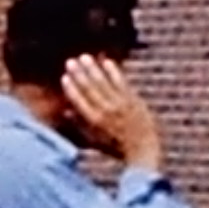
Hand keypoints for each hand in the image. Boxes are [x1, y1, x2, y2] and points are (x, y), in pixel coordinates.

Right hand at [57, 52, 164, 178]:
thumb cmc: (117, 148)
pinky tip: (107, 62)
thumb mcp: (94, 141)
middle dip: (79, 74)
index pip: (79, 100)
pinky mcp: (132, 100)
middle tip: (70, 61)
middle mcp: (105, 111)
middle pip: (89, 88)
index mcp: (94, 121)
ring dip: (92, 69)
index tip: (64, 77)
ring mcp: (120, 104)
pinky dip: (113, 71)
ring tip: (84, 57)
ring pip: (103, 82)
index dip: (71, 88)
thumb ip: (80, 126)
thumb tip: (66, 111)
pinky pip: (121, 82)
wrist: (143, 150)